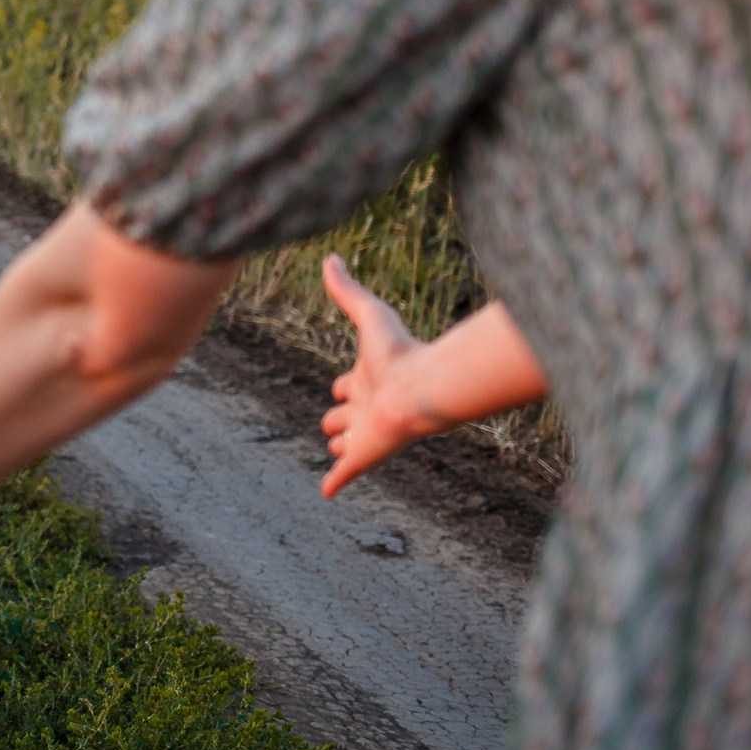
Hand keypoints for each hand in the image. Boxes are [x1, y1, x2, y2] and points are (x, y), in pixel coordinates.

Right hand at [317, 253, 452, 499]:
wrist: (422, 389)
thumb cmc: (401, 352)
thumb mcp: (369, 316)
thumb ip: (348, 290)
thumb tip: (329, 257)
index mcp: (367, 379)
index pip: (346, 385)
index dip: (343, 385)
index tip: (343, 385)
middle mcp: (366, 407)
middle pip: (341, 416)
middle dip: (337, 418)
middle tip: (337, 421)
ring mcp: (364, 433)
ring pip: (343, 443)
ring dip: (341, 446)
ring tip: (340, 451)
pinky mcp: (363, 456)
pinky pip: (343, 473)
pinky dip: (335, 481)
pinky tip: (328, 493)